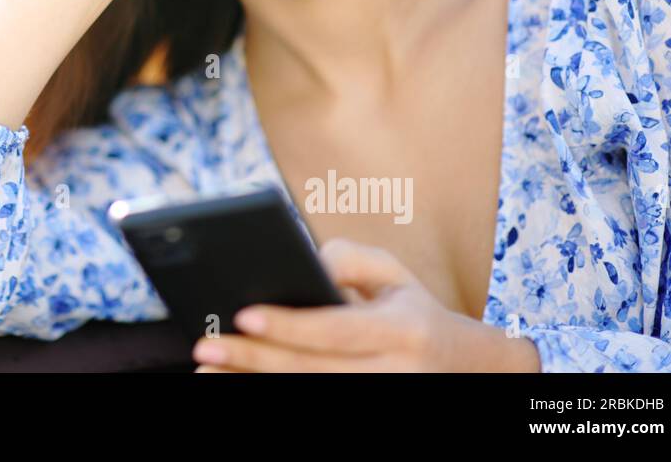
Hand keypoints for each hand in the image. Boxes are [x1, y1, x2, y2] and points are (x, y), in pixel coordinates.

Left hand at [191, 237, 540, 371]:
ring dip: (252, 384)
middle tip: (206, 347)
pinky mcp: (366, 411)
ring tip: (208, 372)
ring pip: (308, 394)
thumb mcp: (394, 275)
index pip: (335, 330)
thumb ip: (350, 258)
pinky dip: (271, 394)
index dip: (288, 325)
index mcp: (403, 330)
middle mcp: (393, 373)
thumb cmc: (414, 310)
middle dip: (253, 359)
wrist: (464, 368)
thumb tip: (307, 260)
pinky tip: (238, 384)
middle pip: (312, 370)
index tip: (243, 314)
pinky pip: (314, 404)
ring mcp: (380, 398)